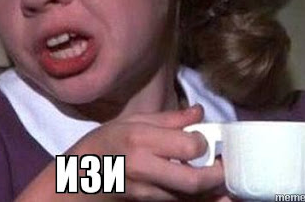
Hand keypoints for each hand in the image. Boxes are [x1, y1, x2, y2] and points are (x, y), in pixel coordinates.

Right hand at [68, 105, 225, 200]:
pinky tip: (213, 192)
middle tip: (225, 163)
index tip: (204, 137)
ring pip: (191, 198)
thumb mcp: (131, 121)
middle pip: (194, 180)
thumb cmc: (103, 144)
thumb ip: (168, 119)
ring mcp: (147, 193)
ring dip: (214, 189)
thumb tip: (199, 112)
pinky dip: (201, 200)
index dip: (203, 142)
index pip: (188, 147)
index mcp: (140, 140)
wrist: (79, 178)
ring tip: (223, 174)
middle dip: (218, 174)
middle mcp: (144, 169)